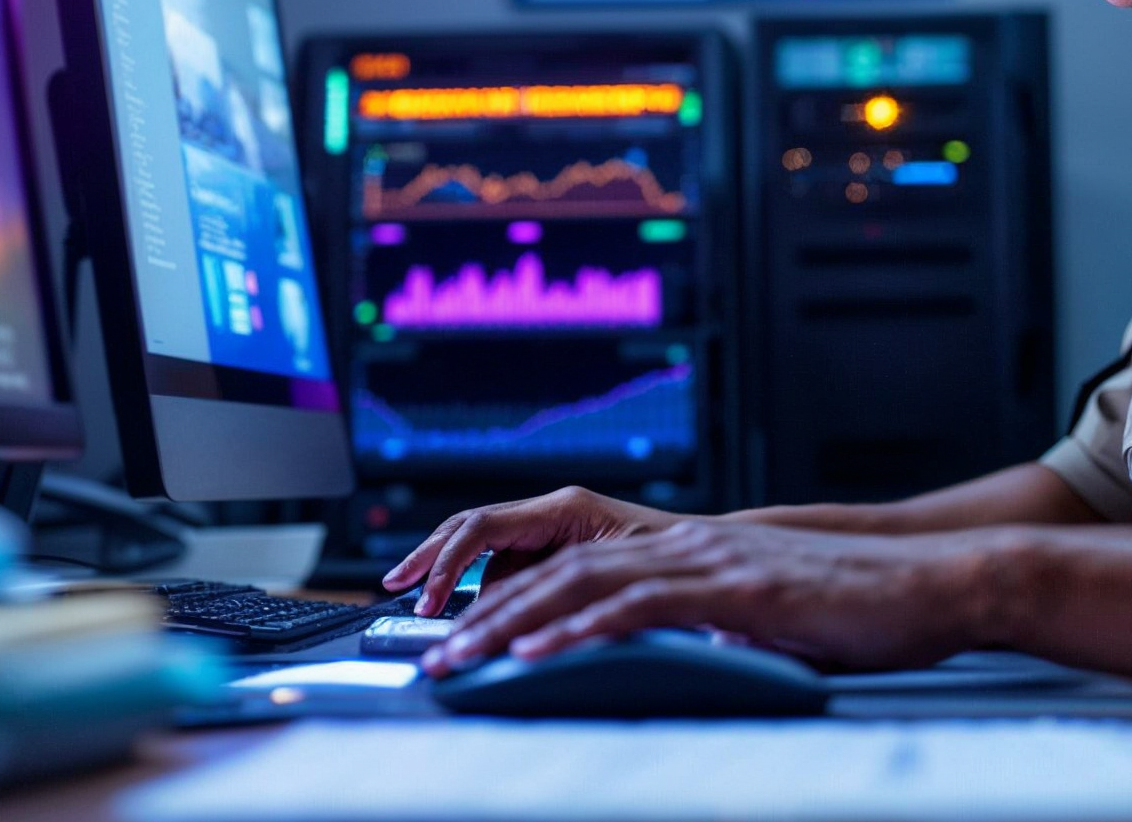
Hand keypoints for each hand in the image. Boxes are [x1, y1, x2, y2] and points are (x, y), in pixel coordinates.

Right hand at [381, 486, 678, 614]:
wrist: (733, 558)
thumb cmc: (694, 563)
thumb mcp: (634, 579)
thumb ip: (578, 594)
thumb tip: (525, 617)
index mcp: (568, 510)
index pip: (483, 526)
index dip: (446, 562)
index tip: (425, 601)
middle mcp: (558, 515)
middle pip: (471, 531)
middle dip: (431, 564)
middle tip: (398, 597)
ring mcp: (559, 532)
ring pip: (486, 552)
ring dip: (455, 583)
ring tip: (432, 618)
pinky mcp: (565, 553)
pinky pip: (510, 568)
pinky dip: (486, 592)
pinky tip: (476, 621)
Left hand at [421, 517, 1000, 673]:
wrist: (934, 585)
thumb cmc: (861, 612)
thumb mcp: (767, 625)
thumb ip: (713, 633)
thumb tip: (673, 663)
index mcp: (687, 554)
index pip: (576, 564)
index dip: (507, 590)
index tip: (453, 626)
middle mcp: (686, 547)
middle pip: (558, 570)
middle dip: (481, 609)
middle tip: (427, 653)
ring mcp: (708, 563)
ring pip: (582, 584)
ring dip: (509, 623)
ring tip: (458, 659)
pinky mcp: (735, 590)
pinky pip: (638, 609)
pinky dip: (580, 632)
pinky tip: (539, 655)